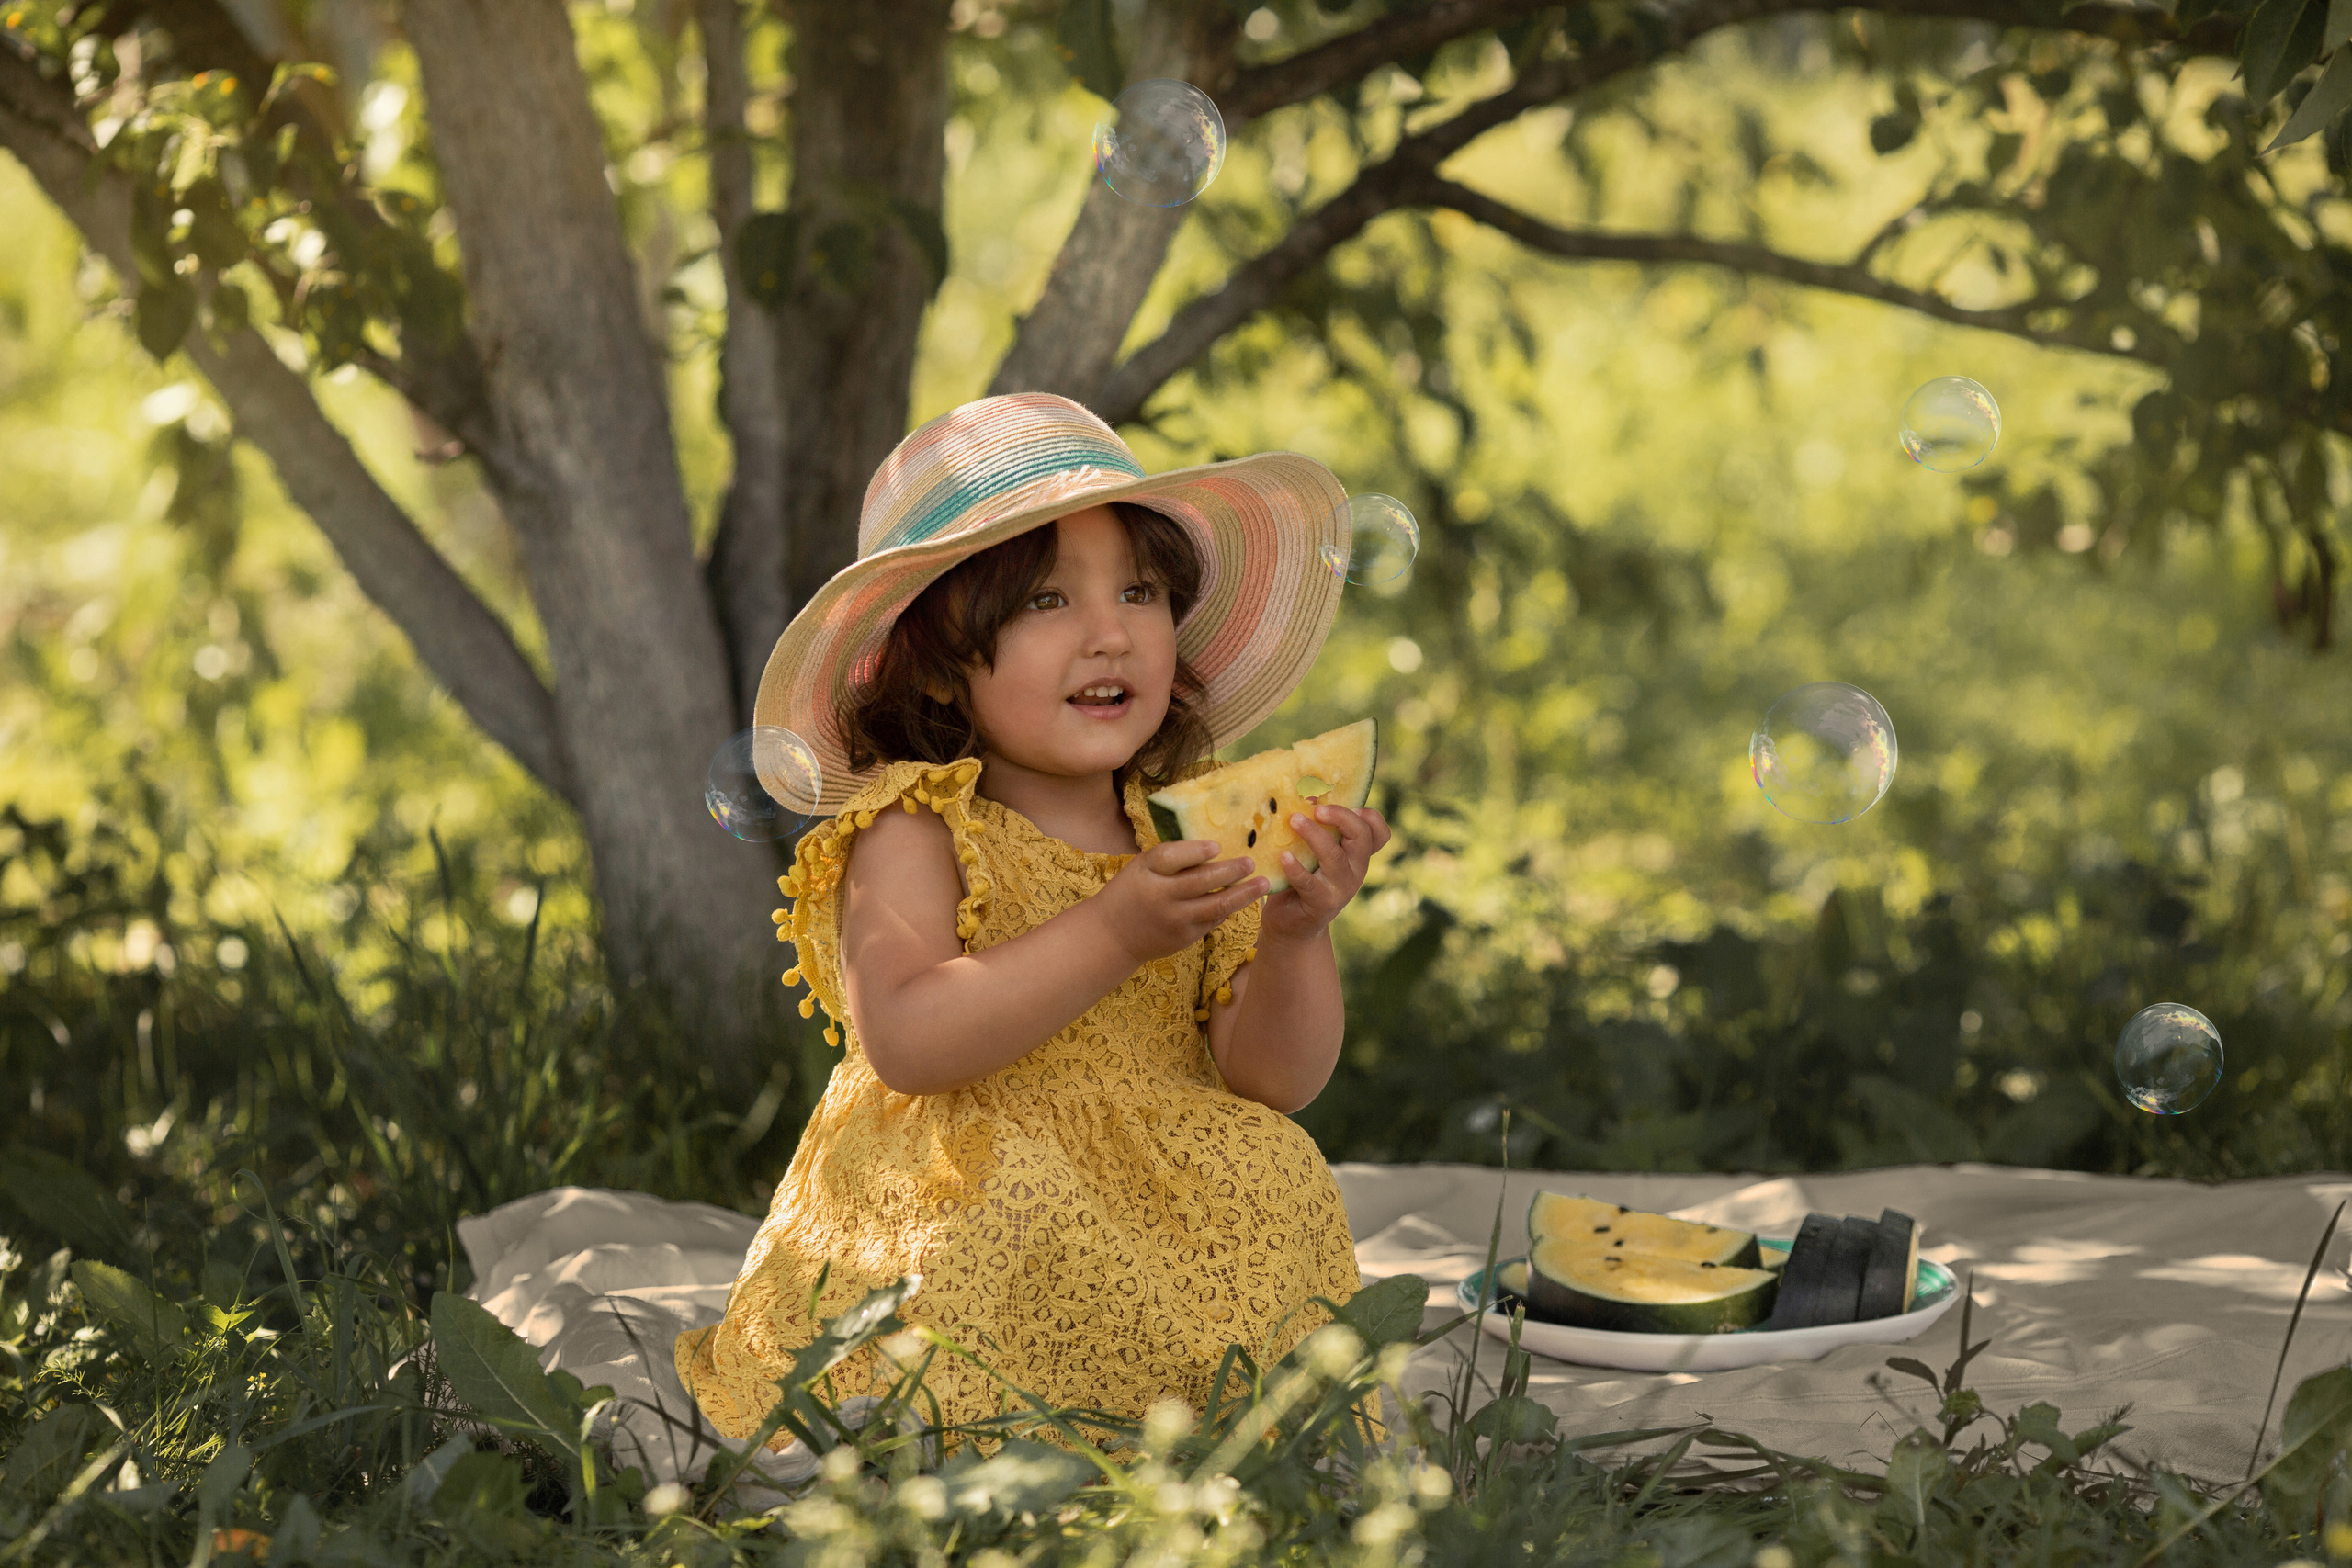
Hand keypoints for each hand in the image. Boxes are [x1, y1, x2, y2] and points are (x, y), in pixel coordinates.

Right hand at [1096, 840, 1266, 965]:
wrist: (1111, 935)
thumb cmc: (1130, 892)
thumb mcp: (1140, 868)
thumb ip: (1170, 859)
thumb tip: (1213, 847)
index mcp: (1146, 872)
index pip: (1171, 857)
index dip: (1196, 851)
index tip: (1217, 846)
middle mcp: (1161, 896)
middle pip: (1202, 881)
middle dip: (1231, 871)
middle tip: (1251, 862)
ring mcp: (1174, 919)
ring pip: (1216, 905)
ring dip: (1243, 894)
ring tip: (1263, 884)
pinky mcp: (1184, 938)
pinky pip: (1212, 920)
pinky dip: (1228, 908)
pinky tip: (1242, 899)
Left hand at [1264, 803, 1391, 945]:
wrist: (1292, 923)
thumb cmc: (1302, 878)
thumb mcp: (1314, 852)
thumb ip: (1317, 829)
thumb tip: (1306, 795)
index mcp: (1357, 855)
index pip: (1380, 833)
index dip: (1371, 817)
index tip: (1350, 805)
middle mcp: (1355, 870)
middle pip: (1361, 837)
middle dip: (1340, 817)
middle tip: (1316, 808)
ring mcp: (1341, 888)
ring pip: (1334, 856)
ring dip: (1313, 835)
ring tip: (1293, 820)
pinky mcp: (1321, 903)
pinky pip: (1309, 882)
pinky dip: (1296, 868)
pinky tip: (1283, 856)